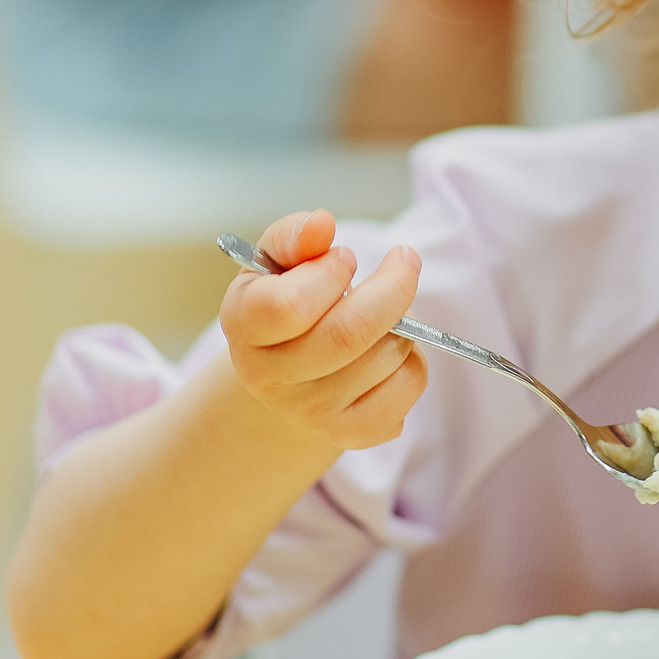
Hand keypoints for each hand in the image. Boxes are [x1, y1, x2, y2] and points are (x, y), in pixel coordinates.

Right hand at [219, 211, 427, 453]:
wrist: (285, 374)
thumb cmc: (285, 301)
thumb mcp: (277, 261)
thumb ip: (295, 236)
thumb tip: (322, 225)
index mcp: (244, 326)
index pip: (290, 306)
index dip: (329, 273)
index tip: (345, 257)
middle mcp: (270, 378)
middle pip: (350, 335)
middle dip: (393, 287)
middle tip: (404, 261)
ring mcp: (311, 413)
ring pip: (388, 357)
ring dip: (404, 322)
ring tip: (385, 311)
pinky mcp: (352, 433)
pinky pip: (409, 387)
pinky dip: (413, 359)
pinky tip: (387, 350)